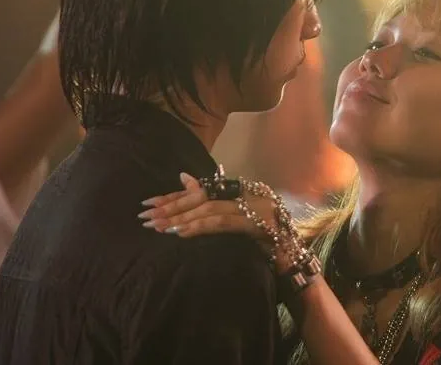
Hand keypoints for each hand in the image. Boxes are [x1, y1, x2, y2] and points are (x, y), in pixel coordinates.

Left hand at [138, 172, 279, 253]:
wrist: (293, 262)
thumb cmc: (263, 244)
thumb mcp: (235, 224)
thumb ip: (212, 206)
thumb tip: (183, 178)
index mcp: (243, 190)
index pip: (203, 190)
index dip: (175, 196)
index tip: (150, 203)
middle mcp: (250, 193)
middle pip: (204, 196)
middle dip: (173, 207)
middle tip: (147, 217)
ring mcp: (256, 206)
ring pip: (211, 208)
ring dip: (182, 218)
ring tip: (159, 227)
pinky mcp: (259, 223)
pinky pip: (223, 223)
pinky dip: (200, 226)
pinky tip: (181, 233)